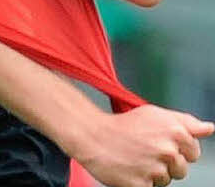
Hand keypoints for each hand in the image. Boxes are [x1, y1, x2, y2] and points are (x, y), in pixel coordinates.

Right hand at [73, 105, 213, 186]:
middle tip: (145, 151)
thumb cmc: (124, 124)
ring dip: (153, 173)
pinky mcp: (140, 184)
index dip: (178, 149)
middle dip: (166, 163)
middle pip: (181, 169)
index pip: (193, 152)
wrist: (91, 135)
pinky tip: (129, 168)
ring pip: (165, 180)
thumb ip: (185, 121)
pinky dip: (140, 181)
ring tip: (135, 159)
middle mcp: (167, 151)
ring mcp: (154, 169)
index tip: (160, 143)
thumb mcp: (154, 114)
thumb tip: (209, 128)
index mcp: (175, 132)